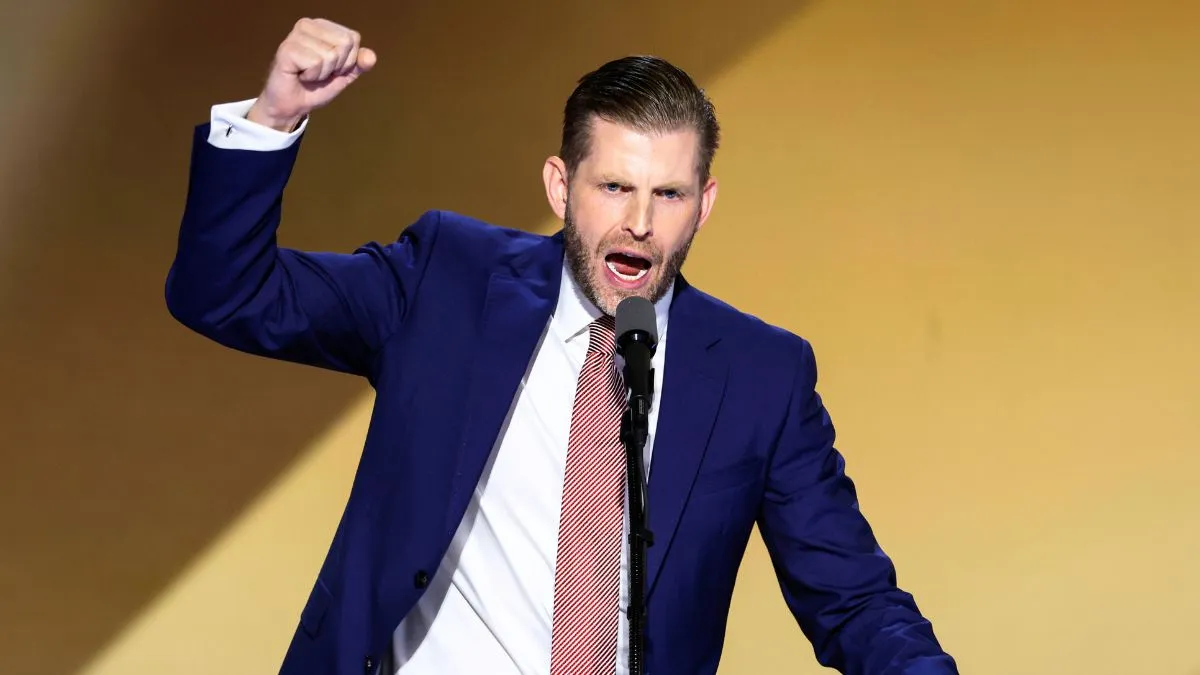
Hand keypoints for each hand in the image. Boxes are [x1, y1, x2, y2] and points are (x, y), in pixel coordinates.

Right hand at [247, 18, 376, 131]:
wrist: (293, 105)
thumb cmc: (315, 86)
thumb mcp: (344, 75)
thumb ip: (359, 64)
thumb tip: (371, 56)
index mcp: (323, 26)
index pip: (352, 38)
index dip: (347, 60)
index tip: (331, 68)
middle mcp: (308, 25)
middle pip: (344, 44)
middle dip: (336, 66)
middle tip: (318, 72)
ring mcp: (296, 35)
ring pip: (330, 55)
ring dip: (322, 73)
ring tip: (308, 74)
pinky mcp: (287, 49)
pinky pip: (316, 63)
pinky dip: (312, 76)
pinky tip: (300, 75)